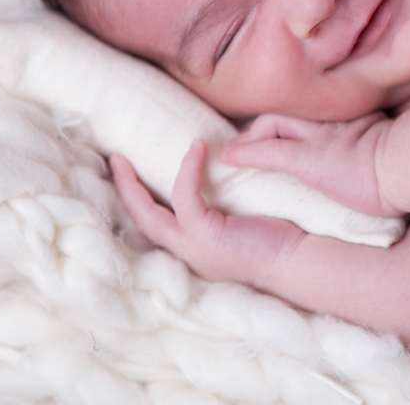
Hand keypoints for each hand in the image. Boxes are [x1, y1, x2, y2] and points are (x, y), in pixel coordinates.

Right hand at [110, 142, 307, 286]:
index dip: (137, 199)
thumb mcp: (239, 220)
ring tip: (130, 155)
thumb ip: (220, 205)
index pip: (155, 225)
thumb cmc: (276, 238)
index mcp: (193, 248)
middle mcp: (187, 252)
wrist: (296, 259)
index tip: (128, 174)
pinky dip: (186, 171)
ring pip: (149, 214)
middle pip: (140, 221)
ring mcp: (193, 247)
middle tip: (114, 161)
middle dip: (123, 190)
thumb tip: (218, 167)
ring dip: (135, 184)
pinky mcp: (206, 235)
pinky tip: (195, 149)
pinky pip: (185, 198)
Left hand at [221, 112, 399, 215]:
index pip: (312, 108)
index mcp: (352, 118)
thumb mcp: (395, 140)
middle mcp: (332, 122)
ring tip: (237, 148)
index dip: (294, 114)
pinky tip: (230, 157)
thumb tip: (384, 146)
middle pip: (289, 109)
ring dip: (252, 135)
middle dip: (266, 122)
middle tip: (251, 135)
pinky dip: (247, 152)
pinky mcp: (311, 160)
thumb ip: (381, 136)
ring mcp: (320, 137)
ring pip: (274, 123)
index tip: (284, 125)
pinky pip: (271, 151)